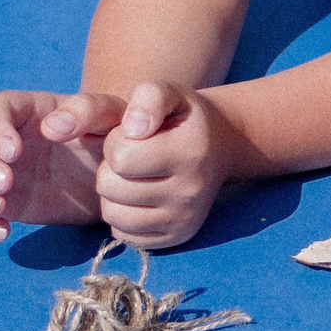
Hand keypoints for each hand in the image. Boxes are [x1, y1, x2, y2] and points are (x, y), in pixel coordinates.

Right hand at [0, 88, 126, 241]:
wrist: (117, 179)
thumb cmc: (113, 138)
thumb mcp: (111, 116)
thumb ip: (87, 110)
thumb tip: (51, 126)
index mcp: (25, 108)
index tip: (14, 153)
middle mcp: (1, 136)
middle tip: (7, 185)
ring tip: (1, 211)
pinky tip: (3, 231)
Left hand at [94, 82, 229, 248]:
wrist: (221, 145)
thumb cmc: (182, 118)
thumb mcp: (168, 93)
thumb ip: (148, 97)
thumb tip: (133, 128)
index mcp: (191, 151)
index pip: (120, 156)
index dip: (117, 141)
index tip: (134, 135)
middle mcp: (191, 191)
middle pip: (110, 187)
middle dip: (111, 167)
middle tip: (134, 156)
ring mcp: (185, 219)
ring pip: (112, 214)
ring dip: (113, 193)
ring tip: (135, 176)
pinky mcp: (176, 237)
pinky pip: (123, 234)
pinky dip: (123, 215)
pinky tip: (140, 197)